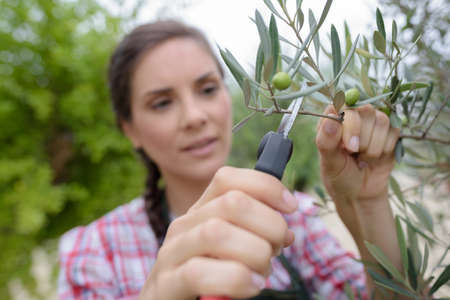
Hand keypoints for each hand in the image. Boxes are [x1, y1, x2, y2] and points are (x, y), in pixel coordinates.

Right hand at [138, 167, 297, 299]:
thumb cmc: (208, 277)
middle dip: (269, 223)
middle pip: (231, 202)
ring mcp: (172, 252)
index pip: (228, 178)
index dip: (265, 185)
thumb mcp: (231, 248)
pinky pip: (199, 272)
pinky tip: (251, 286)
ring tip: (263, 271)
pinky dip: (235, 278)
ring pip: (216, 232)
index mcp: (201, 212)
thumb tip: (286, 232)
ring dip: (254, 252)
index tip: (291, 206)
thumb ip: (253, 234)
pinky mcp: (166, 283)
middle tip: (278, 248)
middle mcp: (184, 225)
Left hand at [316, 104, 398, 203]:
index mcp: (332, 119)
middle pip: (366, 110)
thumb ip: (327, 140)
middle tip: (353, 153)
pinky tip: (376, 159)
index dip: (349, 124)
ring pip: (382, 120)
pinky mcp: (389, 133)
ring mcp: (372, 123)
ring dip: (373, 147)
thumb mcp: (329, 162)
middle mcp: (353, 116)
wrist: (360, 194)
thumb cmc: (339, 176)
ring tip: (363, 158)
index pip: (343, 105)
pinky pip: (394, 132)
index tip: (347, 146)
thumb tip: (332, 115)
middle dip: (361, 138)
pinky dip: (385, 149)